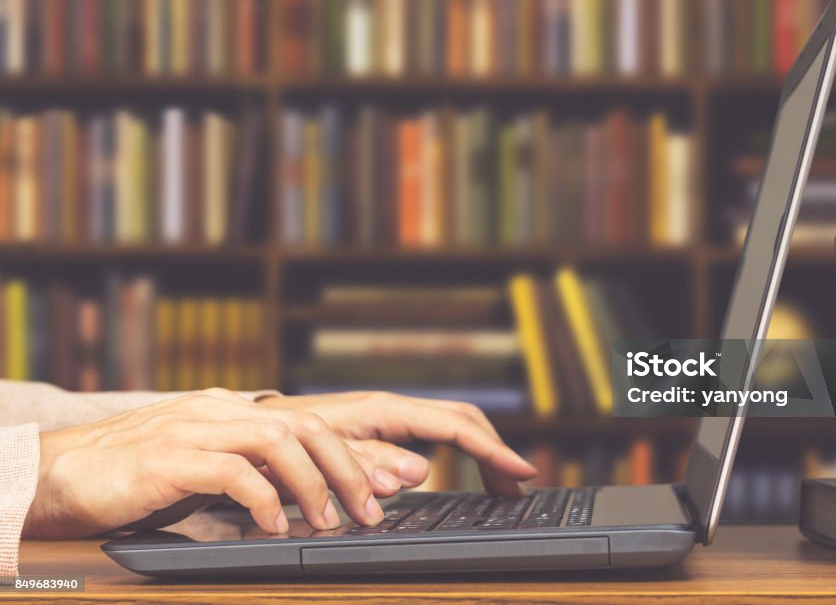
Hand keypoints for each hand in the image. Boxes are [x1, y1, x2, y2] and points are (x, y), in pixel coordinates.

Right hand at [24, 388, 393, 539]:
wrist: (60, 474)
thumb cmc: (136, 477)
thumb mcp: (206, 468)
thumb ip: (252, 472)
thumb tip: (305, 497)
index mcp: (234, 413)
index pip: (310, 424)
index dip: (355, 455)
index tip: (388, 487)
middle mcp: (220, 412)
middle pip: (306, 427)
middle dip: (348, 469)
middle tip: (369, 512)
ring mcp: (194, 430)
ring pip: (277, 442)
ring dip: (313, 484)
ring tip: (328, 521)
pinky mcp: (167, 459)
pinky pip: (230, 472)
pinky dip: (262, 499)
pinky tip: (273, 527)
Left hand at [258, 392, 536, 496]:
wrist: (254, 426)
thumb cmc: (282, 441)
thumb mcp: (321, 456)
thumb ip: (367, 464)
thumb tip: (420, 472)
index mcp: (384, 410)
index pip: (454, 426)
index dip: (492, 450)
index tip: (521, 472)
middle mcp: (392, 408)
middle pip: (462, 419)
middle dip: (495, 450)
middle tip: (518, 487)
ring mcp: (390, 416)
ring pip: (453, 425)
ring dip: (482, 452)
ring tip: (502, 486)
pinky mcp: (384, 428)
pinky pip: (435, 434)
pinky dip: (461, 452)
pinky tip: (466, 473)